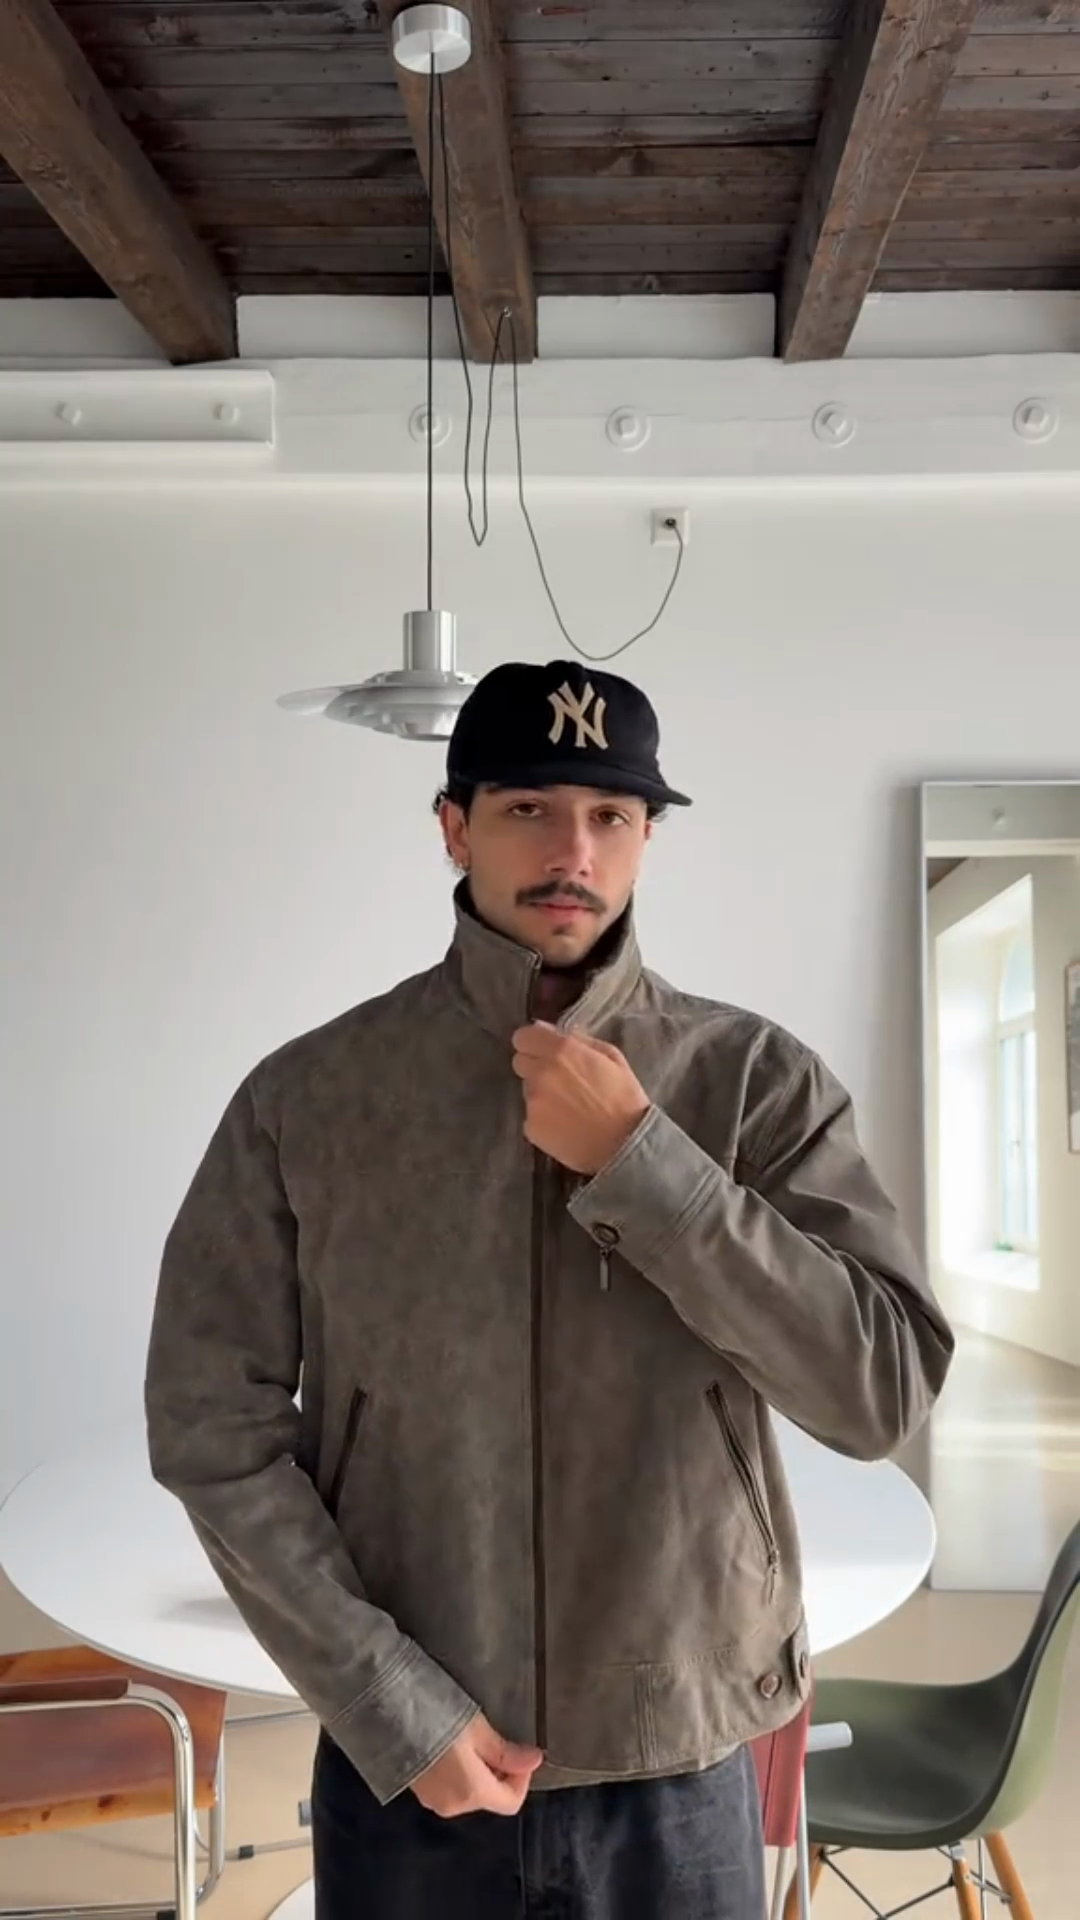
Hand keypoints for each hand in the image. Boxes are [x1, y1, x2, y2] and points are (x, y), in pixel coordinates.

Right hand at [410, 1712, 543, 1817]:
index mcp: (473, 1794)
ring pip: (470, 1793)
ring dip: (480, 1772)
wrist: (386, 1714)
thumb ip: (506, 1751)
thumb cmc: (437, 1718)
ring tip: (473, 1739)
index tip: (520, 1750)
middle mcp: (454, 1806)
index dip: (522, 1778)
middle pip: (490, 1797)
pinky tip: (452, 1746)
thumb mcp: (477, 1729)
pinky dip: (460, 1773)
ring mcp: (433, 1801)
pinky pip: (451, 1788)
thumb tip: (536, 1760)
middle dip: (500, 1772)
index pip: (511, 1802)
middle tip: (496, 1739)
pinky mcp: (419, 1791)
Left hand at [511, 1023, 650, 1175]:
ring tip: (568, 1106)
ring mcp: (533, 1102)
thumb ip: (579, 1040)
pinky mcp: (530, 1127)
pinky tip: (564, 1124)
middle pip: (519, 1061)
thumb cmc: (624, 1098)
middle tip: (559, 1080)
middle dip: (535, 1066)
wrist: (624, 1145)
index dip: (533, 1042)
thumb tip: (552, 1032)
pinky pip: (531, 1115)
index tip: (544, 1051)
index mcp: (561, 1050)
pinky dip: (543, 1118)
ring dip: (541, 1093)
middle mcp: (541, 1073)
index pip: (523, 1036)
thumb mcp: (611, 1057)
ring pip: (527, 1089)